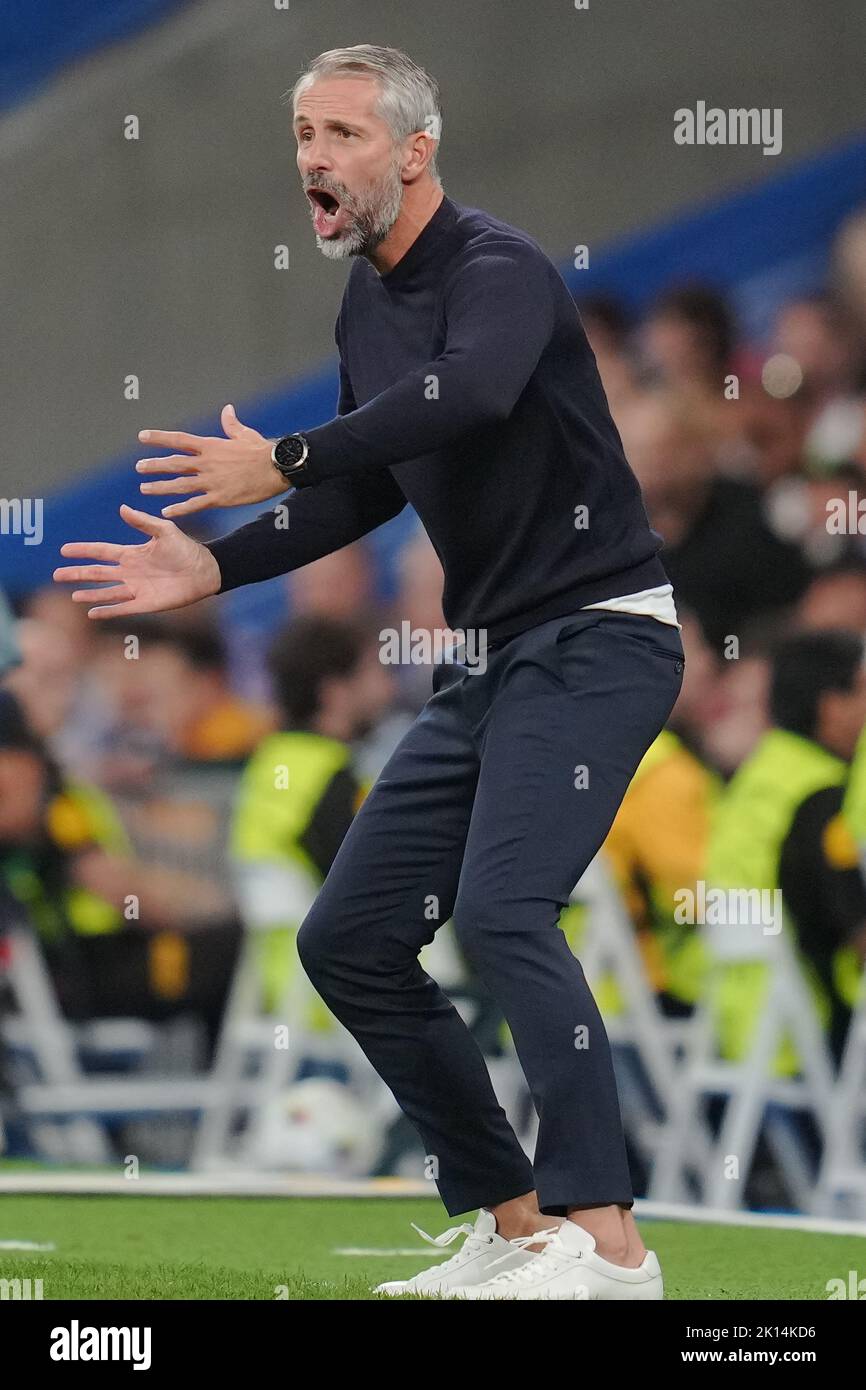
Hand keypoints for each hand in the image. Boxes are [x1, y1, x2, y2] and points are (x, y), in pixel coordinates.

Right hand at [53, 505, 221, 618]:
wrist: (205, 570)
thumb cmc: (186, 549)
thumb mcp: (164, 531)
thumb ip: (142, 522)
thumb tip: (122, 508)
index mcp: (132, 553)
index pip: (101, 551)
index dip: (83, 551)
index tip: (64, 550)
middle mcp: (131, 572)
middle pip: (98, 573)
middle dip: (78, 574)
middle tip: (57, 575)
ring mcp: (137, 589)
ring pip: (107, 592)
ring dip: (90, 594)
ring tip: (73, 596)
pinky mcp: (147, 604)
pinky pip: (123, 608)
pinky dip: (108, 611)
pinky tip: (93, 613)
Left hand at [135, 404, 285, 516]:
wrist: (276, 467)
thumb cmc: (262, 450)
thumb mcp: (244, 434)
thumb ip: (230, 424)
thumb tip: (227, 410)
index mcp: (211, 446)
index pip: (179, 440)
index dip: (159, 438)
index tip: (142, 437)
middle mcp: (206, 463)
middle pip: (174, 464)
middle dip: (154, 465)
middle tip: (139, 468)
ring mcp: (211, 481)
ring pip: (179, 485)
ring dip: (160, 487)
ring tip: (145, 489)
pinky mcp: (219, 498)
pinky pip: (195, 504)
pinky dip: (179, 509)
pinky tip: (166, 512)